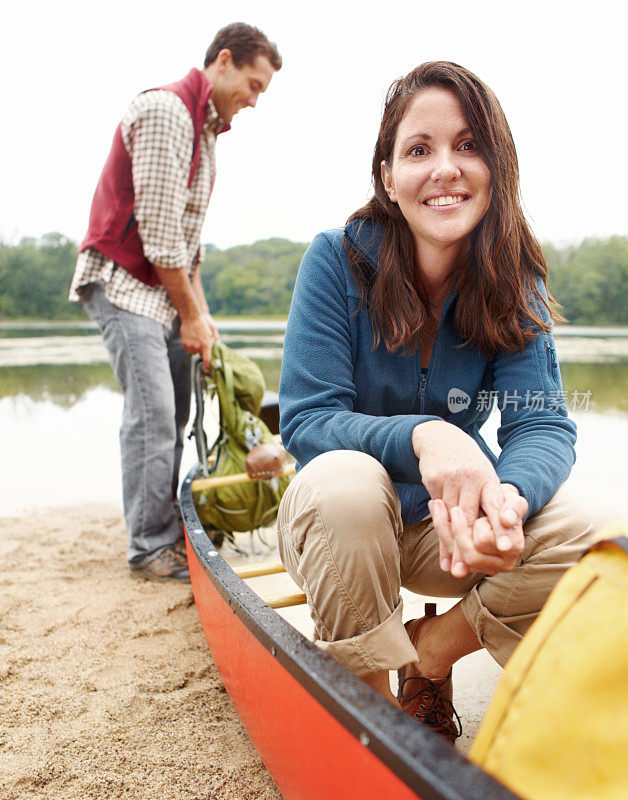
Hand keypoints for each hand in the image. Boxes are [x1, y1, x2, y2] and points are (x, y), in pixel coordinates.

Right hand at [180, 314, 215, 368]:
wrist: (192, 317)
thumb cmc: (203, 324)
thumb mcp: (212, 332)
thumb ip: (215, 341)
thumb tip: (219, 347)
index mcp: (206, 345)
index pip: (207, 360)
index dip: (207, 366)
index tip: (207, 369)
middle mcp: (198, 347)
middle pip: (199, 354)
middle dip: (201, 350)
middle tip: (201, 342)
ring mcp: (190, 346)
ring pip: (193, 352)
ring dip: (195, 348)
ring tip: (196, 338)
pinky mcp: (184, 344)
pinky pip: (187, 349)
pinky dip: (189, 346)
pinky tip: (191, 338)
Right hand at [412, 421, 524, 575]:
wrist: (440, 438)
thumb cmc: (468, 466)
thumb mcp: (483, 479)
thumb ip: (491, 506)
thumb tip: (500, 540)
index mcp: (488, 478)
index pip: (496, 505)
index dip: (501, 527)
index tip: (506, 548)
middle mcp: (471, 477)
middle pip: (469, 517)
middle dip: (470, 545)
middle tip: (472, 569)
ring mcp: (450, 478)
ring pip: (451, 517)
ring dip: (452, 544)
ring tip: (455, 567)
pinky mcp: (433, 479)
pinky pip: (436, 511)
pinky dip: (440, 532)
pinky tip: (442, 548)